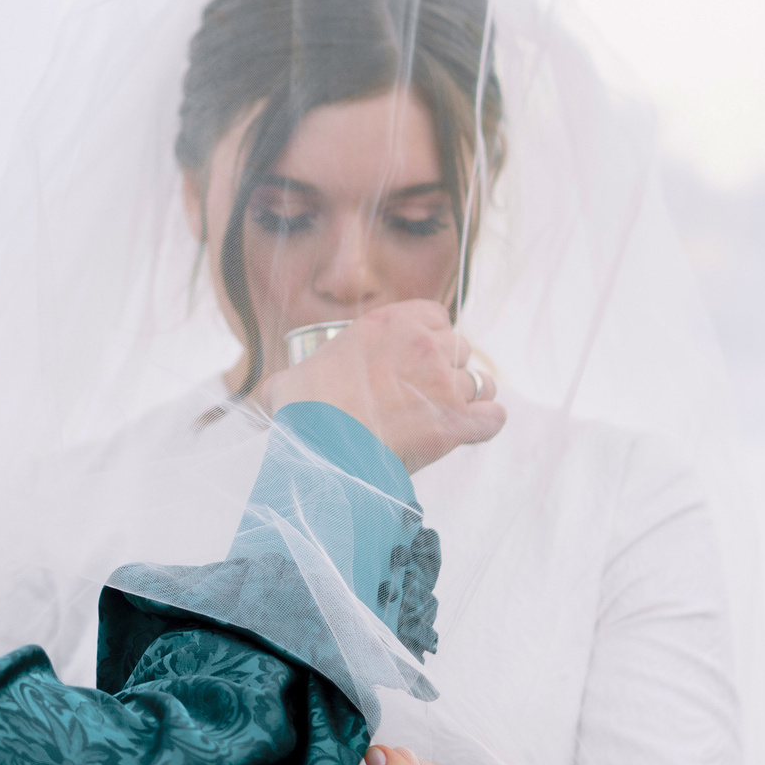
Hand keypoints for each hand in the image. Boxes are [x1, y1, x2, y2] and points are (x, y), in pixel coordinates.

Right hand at [256, 300, 504, 472]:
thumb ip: (297, 375)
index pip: (436, 315)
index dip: (433, 337)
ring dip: (472, 397)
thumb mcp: (293, 378)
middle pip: (461, 349)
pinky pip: (493, 417)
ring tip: (451, 414)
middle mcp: (423, 346)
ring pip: (482, 382)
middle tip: (429, 394)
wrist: (319, 449)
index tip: (420, 359)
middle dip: (449, 370)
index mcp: (388, 323)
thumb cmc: (302, 413)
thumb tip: (272, 393)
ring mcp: (443, 383)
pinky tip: (469, 432)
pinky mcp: (455, 422)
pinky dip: (484, 425)